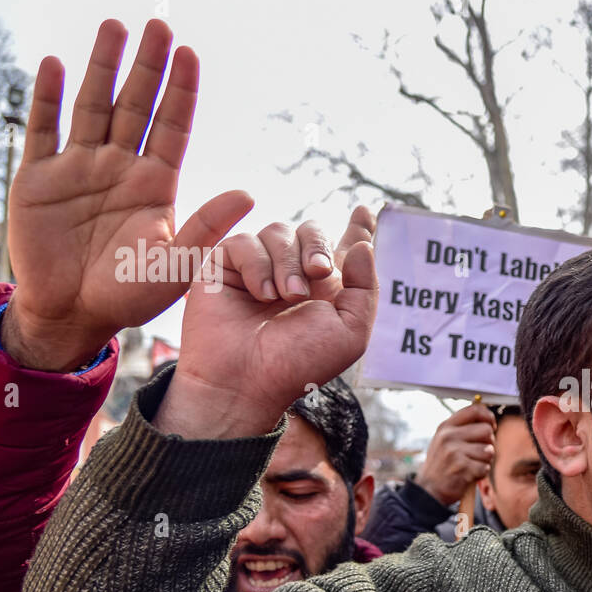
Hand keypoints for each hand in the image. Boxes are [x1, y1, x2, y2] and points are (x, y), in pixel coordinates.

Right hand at [4, 18, 252, 371]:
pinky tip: (54, 64)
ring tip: (115, 27)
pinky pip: (44, 129)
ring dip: (102, 67)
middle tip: (158, 23)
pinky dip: (47, 97)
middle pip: (136, 105)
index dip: (181, 91)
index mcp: (156, 184)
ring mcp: (80, 169)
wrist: (74, 315)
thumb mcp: (176, 265)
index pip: (173, 126)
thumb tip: (249, 193)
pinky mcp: (40, 178)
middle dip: (147, 66)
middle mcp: (121, 167)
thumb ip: (208, 228)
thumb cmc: (130, 295)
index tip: (189, 53)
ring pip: (93, 106)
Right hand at [152, 208, 378, 438]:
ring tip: (286, 297)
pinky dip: (257, 265)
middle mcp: (295, 273)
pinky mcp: (226, 265)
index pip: (345, 247)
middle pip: (313, 229)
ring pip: (279, 230)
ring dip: (287, 262)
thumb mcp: (350, 331)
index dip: (358, 228)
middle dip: (318, 245)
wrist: (246, 379)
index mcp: (328, 288)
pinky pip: (245, 241)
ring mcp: (260, 268)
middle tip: (319, 272)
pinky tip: (260, 294)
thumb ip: (366, 288)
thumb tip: (364, 245)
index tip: (365, 211)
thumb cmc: (298, 363)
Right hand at [416, 404, 496, 506]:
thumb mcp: (444, 440)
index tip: (491, 426)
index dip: (488, 416)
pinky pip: (485, 467)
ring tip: (472, 464)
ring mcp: (454, 452)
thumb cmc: (441, 465)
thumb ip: (463, 428)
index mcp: (446, 427)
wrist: (428, 490)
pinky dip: (481, 473)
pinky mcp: (462, 468)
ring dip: (485, 460)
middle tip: (479, 453)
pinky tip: (469, 475)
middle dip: (489, 443)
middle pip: (486, 430)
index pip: (475, 410)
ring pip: (489, 450)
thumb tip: (488, 420)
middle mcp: (449, 437)